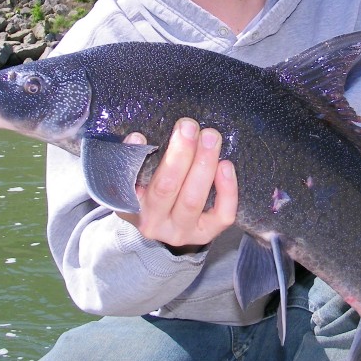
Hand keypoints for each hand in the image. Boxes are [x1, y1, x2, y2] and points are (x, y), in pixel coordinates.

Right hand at [117, 118, 237, 252]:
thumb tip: (138, 138)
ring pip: (193, 199)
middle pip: (168, 187)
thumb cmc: (147, 193)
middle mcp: (155, 224)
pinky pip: (221, 215)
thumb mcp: (133, 179)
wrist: (162, 225)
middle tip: (190, 126)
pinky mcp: (206, 234)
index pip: (138, 182)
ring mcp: (182, 232)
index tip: (157, 132)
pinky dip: (227, 190)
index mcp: (132, 209)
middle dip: (181, 153)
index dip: (147, 157)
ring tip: (210, 138)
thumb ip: (134, 158)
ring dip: (204, 164)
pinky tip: (225, 165)